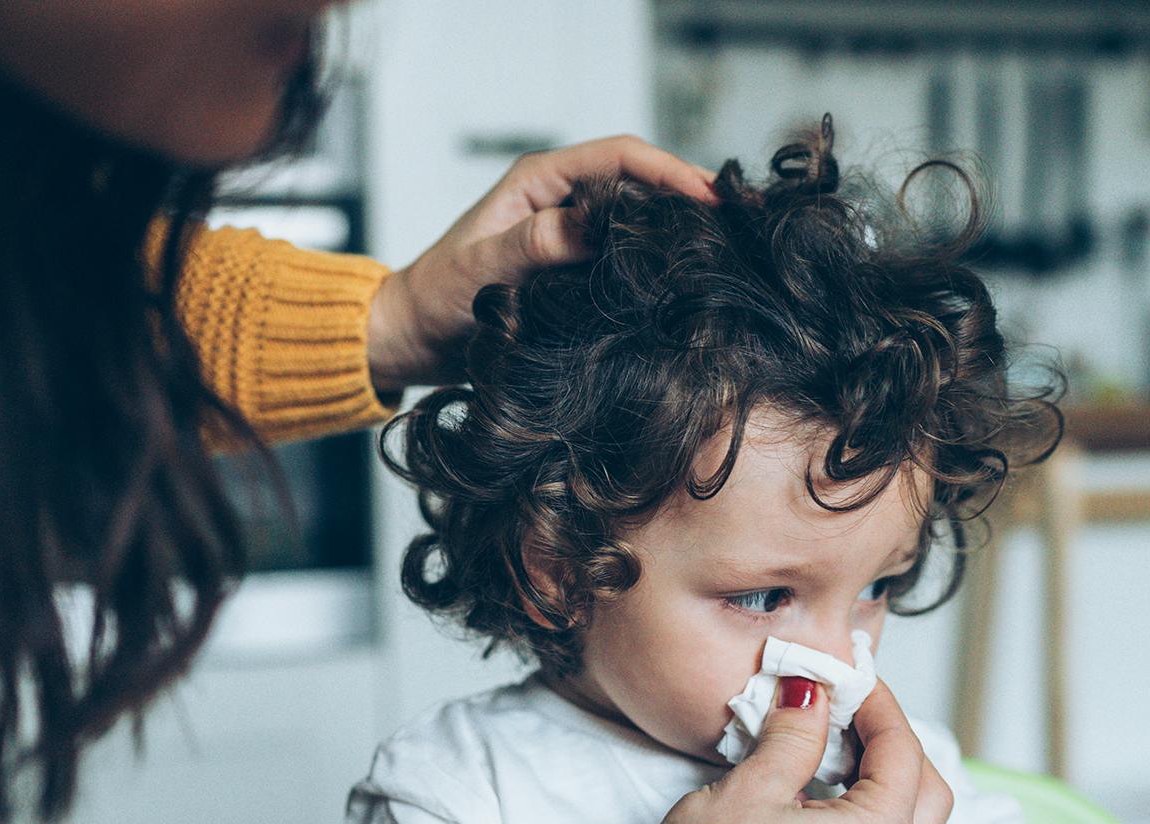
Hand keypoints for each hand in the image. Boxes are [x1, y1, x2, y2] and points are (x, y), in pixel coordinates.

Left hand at [366, 135, 716, 392]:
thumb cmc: (436, 299)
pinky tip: (682, 282)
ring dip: (675, 230)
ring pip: (636, 221)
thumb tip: (592, 230)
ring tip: (723, 249)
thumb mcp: (480, 271)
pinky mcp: (570, 268)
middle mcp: (558, 200)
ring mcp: (567, 234)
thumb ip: (533, 246)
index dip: (670, 172)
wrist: (413, 339)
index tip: (710, 198)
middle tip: (736, 224)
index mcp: (539, 181)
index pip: (620, 158)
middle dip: (687, 197)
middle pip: (639, 183)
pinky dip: (653, 263)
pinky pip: (621, 256)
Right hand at [476, 679, 952, 823]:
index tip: (850, 678)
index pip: (905, 753)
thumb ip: (795, 733)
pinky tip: (819, 810)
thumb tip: (811, 695)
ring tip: (838, 757)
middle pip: (929, 796)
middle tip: (852, 712)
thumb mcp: (751, 785)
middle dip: (898, 746)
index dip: (879, 705)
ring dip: (889, 790)